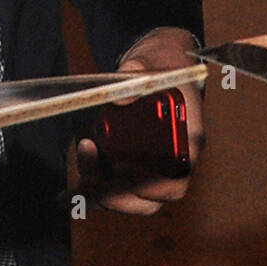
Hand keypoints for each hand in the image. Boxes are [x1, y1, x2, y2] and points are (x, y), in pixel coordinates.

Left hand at [75, 27, 203, 214]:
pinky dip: (95, 185)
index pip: (177, 179)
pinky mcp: (133, 167)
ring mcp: (152, 168)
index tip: (120, 168)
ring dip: (103, 192)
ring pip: (132, 199)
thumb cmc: (159, 69)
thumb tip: (121, 96)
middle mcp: (173, 162)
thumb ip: (137, 74)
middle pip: (151, 200)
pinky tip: (79, 164)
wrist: (156, 68)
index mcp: (188, 141)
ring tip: (83, 158)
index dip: (150, 184)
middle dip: (119, 197)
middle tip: (90, 179)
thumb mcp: (149, 65)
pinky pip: (117, 188)